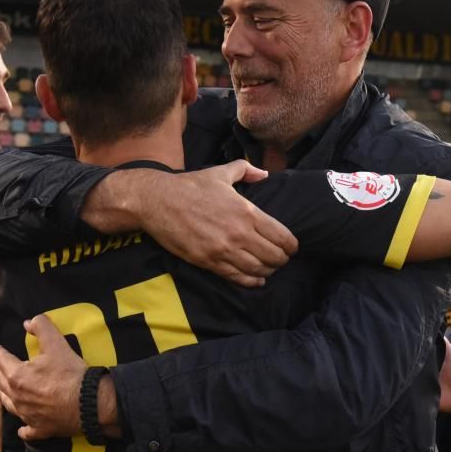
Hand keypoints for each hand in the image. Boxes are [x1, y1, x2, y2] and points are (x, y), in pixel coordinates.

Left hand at [0, 314, 85, 440]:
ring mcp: (27, 415)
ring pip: (9, 405)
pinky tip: (21, 429)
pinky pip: (26, 430)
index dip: (0, 352)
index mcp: (17, 375)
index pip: (3, 360)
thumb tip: (28, 323)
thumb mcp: (56, 343)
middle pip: (2, 383)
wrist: (87, 403)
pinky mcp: (39, 429)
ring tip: (0, 390)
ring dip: (3, 395)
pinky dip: (23, 429)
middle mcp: (17, 397)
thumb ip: (41, 327)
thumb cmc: (70, 373)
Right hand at [113, 162, 297, 286]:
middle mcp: (239, 233)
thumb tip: (264, 173)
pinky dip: (251, 281)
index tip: (292, 247)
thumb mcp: (221, 172)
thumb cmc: (190, 186)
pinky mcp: (209, 262)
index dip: (292, 246)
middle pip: (275, 257)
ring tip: (269, 268)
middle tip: (281, 259)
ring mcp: (224, 250)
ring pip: (259, 270)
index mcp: (247, 211)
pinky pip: (238, 277)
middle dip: (282, 259)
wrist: (158, 201)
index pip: (282, 236)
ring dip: (268, 271)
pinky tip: (256, 279)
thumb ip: (246, 170)